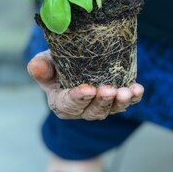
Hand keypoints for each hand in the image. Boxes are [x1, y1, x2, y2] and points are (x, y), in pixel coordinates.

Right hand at [27, 50, 143, 119]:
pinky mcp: (116, 99)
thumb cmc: (57, 63)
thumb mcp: (46, 62)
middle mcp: (82, 109)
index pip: (68, 105)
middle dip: (102, 101)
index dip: (78, 98)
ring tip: (126, 92)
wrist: (75, 60)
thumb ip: (41, 66)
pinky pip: (127, 101)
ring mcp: (101, 105)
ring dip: (120, 102)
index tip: (87, 89)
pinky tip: (138, 89)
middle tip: (108, 89)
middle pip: (93, 111)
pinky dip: (134, 97)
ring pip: (111, 109)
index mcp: (61, 103)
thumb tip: (34, 65)